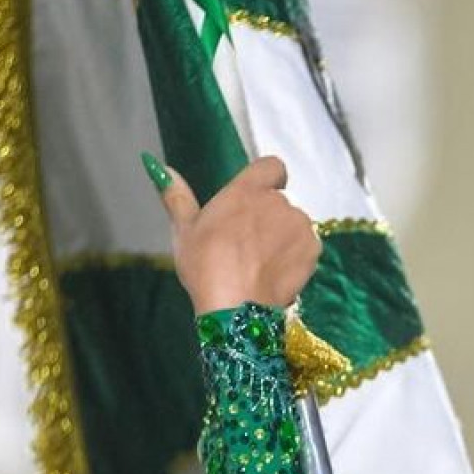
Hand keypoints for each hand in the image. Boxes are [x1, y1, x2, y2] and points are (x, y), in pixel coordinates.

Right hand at [154, 155, 321, 314]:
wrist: (235, 308)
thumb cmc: (205, 266)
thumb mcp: (184, 230)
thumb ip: (177, 195)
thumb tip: (160, 166)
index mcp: (247, 190)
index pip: (271, 166)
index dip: (268, 178)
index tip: (257, 195)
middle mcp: (278, 202)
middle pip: (279, 201)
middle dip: (267, 216)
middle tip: (246, 243)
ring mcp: (299, 226)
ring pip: (294, 224)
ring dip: (283, 236)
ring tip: (260, 262)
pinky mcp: (313, 251)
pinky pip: (306, 247)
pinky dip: (295, 256)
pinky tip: (276, 273)